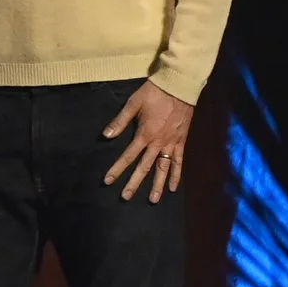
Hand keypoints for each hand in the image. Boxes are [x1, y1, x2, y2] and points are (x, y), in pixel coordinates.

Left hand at [102, 79, 192, 202]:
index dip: (117, 169)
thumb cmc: (154, 93)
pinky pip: (179, 161)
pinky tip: (174, 187)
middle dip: (134, 183)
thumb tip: (106, 136)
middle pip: (144, 167)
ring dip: (158, 185)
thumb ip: (120, 121)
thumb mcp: (133, 104)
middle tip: (126, 197)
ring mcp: (172, 144)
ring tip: (153, 199)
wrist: (180, 86)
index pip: (128, 156)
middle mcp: (158, 143)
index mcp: (144, 134)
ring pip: (164, 169)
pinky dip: (177, 175)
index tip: (108, 181)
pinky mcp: (182, 141)